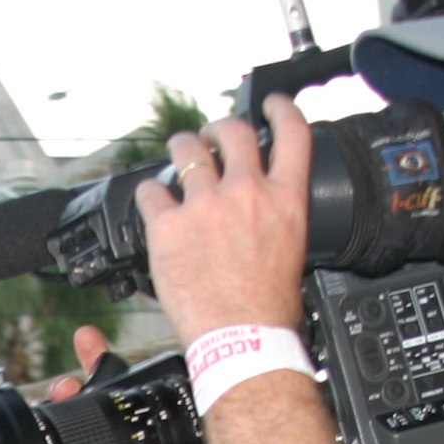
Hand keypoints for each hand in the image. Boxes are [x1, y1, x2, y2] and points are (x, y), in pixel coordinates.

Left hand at [136, 100, 313, 338]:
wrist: (241, 339)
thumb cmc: (268, 308)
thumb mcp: (291, 248)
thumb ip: (276, 214)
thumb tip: (261, 206)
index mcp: (285, 199)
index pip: (293, 134)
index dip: (280, 109)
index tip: (270, 104)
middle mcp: (247, 193)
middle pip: (233, 132)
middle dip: (219, 128)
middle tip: (210, 135)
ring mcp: (205, 206)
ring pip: (187, 152)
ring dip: (181, 148)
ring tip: (177, 154)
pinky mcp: (169, 225)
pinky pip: (151, 192)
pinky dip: (150, 193)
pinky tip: (152, 199)